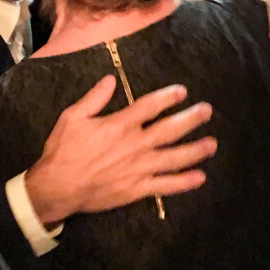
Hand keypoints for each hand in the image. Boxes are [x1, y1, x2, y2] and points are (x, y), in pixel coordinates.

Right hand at [26, 75, 214, 223]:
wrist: (58, 187)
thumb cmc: (63, 150)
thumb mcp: (73, 116)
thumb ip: (94, 98)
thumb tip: (111, 79)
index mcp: (120, 124)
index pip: (150, 106)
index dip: (168, 97)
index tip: (182, 92)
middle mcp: (135, 144)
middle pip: (169, 129)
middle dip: (191, 119)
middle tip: (207, 111)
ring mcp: (139, 168)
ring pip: (174, 157)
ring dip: (195, 150)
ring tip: (212, 144)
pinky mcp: (137, 189)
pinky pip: (166, 185)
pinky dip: (184, 182)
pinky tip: (199, 177)